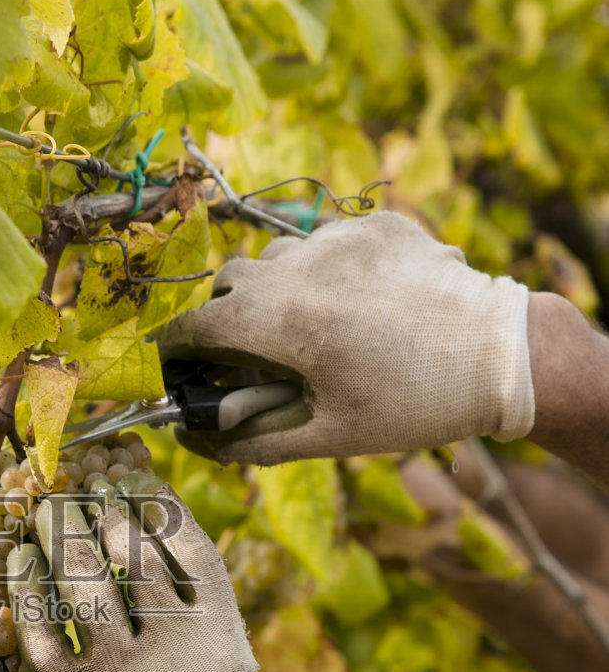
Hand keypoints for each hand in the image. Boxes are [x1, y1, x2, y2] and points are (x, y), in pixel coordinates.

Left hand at [6, 478, 267, 671]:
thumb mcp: (226, 662)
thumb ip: (195, 602)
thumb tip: (147, 521)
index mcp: (222, 636)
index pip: (188, 544)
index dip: (155, 502)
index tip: (129, 478)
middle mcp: (176, 651)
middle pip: (130, 552)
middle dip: (98, 511)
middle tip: (76, 490)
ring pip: (82, 581)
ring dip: (59, 535)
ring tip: (45, 513)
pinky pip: (40, 627)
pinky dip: (26, 587)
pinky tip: (20, 563)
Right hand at [154, 211, 535, 464]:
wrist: (501, 356)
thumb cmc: (413, 405)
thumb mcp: (331, 435)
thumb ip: (257, 441)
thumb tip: (202, 446)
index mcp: (277, 323)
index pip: (194, 327)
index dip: (173, 349)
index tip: (172, 364)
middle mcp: (297, 269)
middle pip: (231, 282)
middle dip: (228, 315)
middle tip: (253, 353)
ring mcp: (337, 239)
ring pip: (279, 257)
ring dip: (279, 289)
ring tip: (315, 326)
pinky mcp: (374, 224)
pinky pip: (329, 241)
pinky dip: (330, 270)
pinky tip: (362, 303)